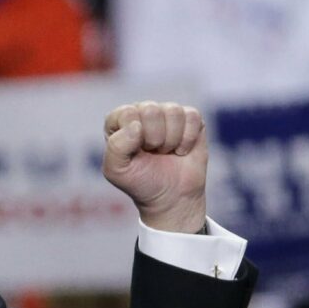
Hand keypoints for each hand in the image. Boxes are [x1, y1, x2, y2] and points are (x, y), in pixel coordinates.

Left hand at [102, 102, 209, 233]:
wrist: (172, 198)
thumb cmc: (141, 182)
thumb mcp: (116, 171)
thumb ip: (116, 146)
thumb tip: (137, 126)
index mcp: (119, 120)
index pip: (128, 113)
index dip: (136, 137)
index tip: (138, 153)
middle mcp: (142, 112)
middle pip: (151, 109)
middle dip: (155, 139)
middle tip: (154, 153)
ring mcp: (167, 113)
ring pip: (173, 111)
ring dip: (172, 140)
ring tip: (167, 151)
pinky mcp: (190, 119)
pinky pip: (192, 116)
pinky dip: (188, 139)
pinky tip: (182, 149)